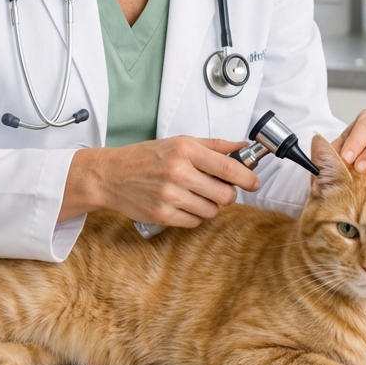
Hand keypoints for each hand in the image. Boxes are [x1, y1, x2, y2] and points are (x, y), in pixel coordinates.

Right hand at [60, 137, 259, 227]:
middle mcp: (178, 172)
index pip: (229, 167)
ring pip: (212, 210)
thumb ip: (213, 145)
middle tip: (218, 188)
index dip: (247, 177)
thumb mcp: (179, 142)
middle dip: (227, 194)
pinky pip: (195, 222)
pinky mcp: (162, 215)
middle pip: (225, 194)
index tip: (254, 182)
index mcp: (185, 150)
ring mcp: (170, 195)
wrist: (110, 175)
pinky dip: (194, 216)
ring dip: (210, 205)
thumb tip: (243, 147)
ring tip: (195, 195)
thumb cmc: (145, 157)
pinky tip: (183, 204)